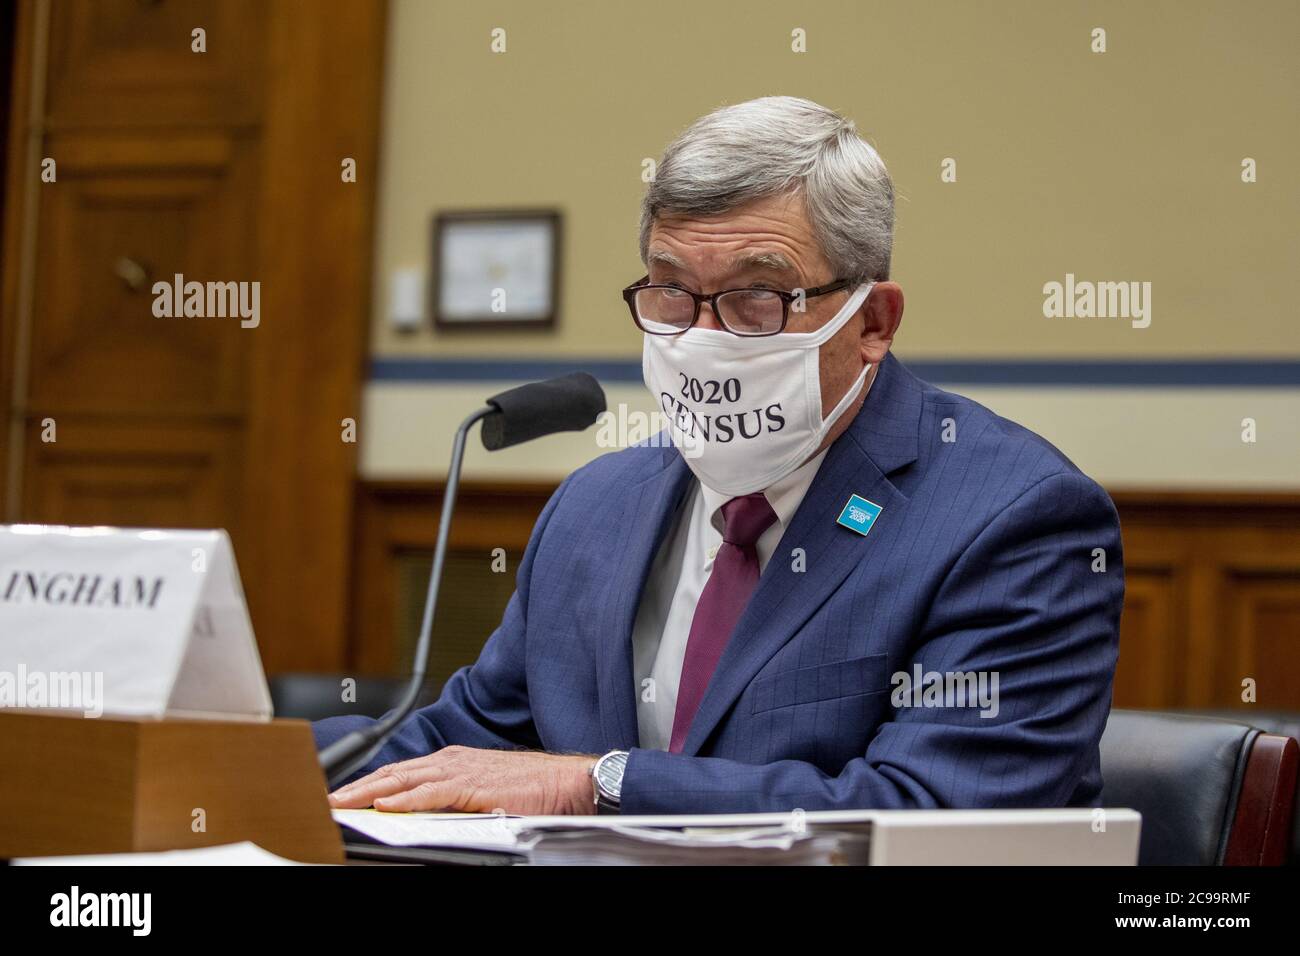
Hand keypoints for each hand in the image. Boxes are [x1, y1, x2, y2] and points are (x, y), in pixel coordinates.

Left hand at [327, 745, 598, 814]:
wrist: (568, 783)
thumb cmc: (532, 789)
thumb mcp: (481, 791)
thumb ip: (451, 799)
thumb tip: (420, 815)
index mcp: (452, 762)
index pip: (399, 772)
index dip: (368, 783)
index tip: (341, 795)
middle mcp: (451, 761)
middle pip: (394, 773)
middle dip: (357, 786)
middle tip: (327, 799)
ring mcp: (461, 771)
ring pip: (405, 780)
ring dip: (370, 791)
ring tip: (342, 802)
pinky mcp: (474, 786)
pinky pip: (433, 793)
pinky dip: (407, 798)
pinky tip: (387, 805)